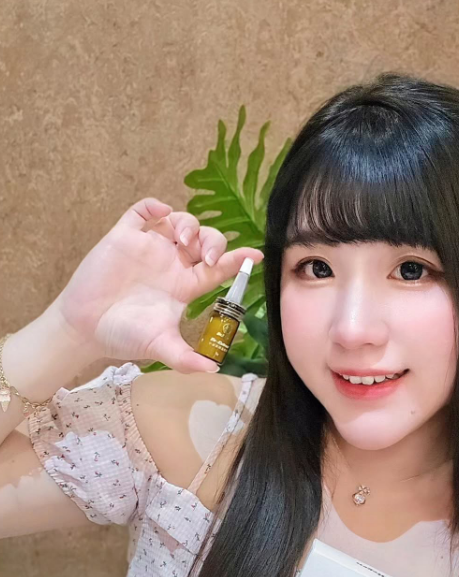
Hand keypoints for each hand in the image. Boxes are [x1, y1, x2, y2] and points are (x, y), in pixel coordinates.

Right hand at [52, 198, 263, 372]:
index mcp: (185, 285)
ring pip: (178, 221)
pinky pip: (141, 212)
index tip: (255, 255)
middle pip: (205, 240)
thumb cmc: (123, 335)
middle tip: (206, 255)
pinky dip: (153, 206)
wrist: (85, 329)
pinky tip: (159, 212)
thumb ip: (184, 358)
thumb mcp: (159, 346)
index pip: (218, 268)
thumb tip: (212, 370)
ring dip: (188, 224)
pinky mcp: (124, 237)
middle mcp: (171, 264)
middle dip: (213, 241)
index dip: (237, 259)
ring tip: (184, 240)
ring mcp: (149, 248)